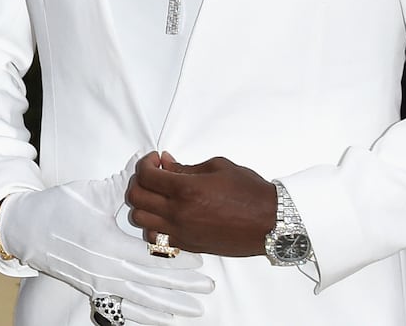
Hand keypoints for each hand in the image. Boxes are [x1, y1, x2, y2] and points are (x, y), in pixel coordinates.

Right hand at [0, 159, 213, 323]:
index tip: (200, 261)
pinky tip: (162, 320)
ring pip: (140, 302)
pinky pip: (122, 311)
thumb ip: (124, 182)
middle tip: (208, 288)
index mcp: (107, 246)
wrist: (25, 230)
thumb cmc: (57, 208)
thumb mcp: (91, 193)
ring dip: (169, 307)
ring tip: (194, 310)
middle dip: (182, 287)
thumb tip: (149, 158)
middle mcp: (104, 271)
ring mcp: (98, 285)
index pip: (151, 257)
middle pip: (151, 283)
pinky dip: (144, 317)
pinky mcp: (91, 291)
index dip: (177, 261)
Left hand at [126, 151, 276, 257]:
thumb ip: (186, 167)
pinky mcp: (187, 245)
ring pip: (140, 220)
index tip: (155, 160)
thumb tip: (166, 163)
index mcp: (186, 189)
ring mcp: (181, 232)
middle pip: (136, 197)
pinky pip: (155, 237)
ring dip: (143, 204)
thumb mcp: (217, 167)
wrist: (269, 221)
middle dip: (140, 181)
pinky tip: (165, 215)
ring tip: (158, 195)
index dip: (145, 163)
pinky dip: (153, 225)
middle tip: (153, 174)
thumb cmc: (249, 192)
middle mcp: (179, 212)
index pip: (146, 175)